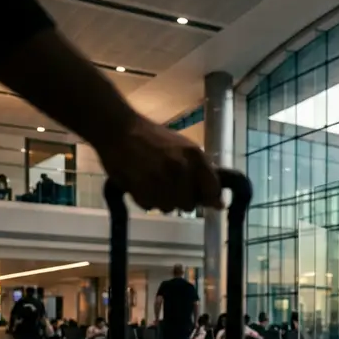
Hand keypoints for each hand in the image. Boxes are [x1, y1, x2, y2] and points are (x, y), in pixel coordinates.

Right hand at [94, 115, 221, 212]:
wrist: (119, 130)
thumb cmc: (154, 138)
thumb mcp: (184, 149)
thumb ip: (203, 174)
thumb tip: (219, 204)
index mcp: (194, 156)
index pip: (212, 190)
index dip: (209, 198)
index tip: (204, 199)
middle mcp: (180, 168)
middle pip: (189, 205)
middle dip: (181, 199)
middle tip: (169, 185)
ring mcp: (159, 179)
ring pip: (169, 208)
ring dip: (162, 200)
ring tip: (153, 182)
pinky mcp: (140, 188)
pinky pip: (150, 206)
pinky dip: (146, 200)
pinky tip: (141, 184)